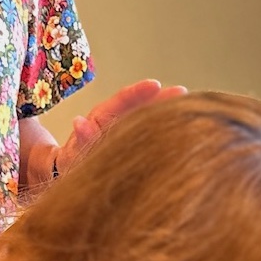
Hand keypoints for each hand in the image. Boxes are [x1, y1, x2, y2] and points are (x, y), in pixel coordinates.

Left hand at [57, 80, 185, 174]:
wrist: (71, 175)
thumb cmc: (71, 164)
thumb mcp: (72, 154)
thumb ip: (81, 139)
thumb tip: (79, 122)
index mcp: (102, 118)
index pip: (123, 100)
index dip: (139, 92)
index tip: (156, 85)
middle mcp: (117, 121)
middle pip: (142, 106)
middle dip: (162, 99)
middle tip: (184, 93)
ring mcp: (126, 133)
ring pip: (149, 120)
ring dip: (167, 114)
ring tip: (190, 110)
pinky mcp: (133, 147)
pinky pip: (150, 136)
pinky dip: (165, 133)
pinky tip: (182, 133)